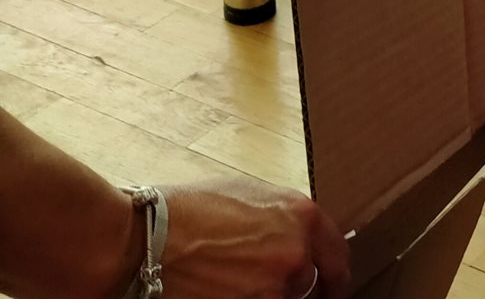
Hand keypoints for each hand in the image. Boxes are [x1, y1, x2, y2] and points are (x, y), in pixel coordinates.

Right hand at [159, 177, 349, 298]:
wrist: (145, 240)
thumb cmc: (190, 211)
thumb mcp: (251, 195)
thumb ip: (284, 218)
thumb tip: (300, 237)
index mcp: (303, 216)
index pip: (338, 257)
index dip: (337, 276)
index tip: (333, 286)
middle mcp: (296, 254)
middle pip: (311, 285)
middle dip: (294, 287)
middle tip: (269, 283)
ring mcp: (272, 289)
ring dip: (269, 294)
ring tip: (236, 283)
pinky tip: (225, 292)